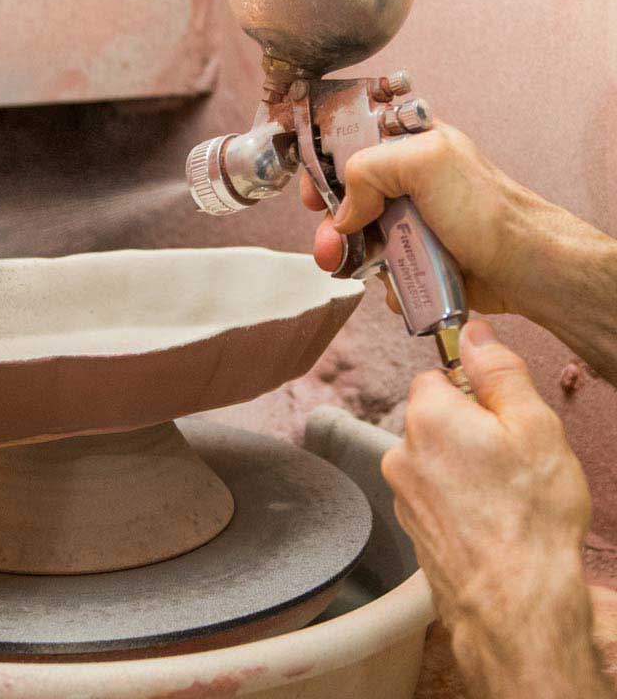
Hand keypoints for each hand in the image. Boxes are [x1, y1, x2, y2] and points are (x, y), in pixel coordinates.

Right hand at [299, 120, 616, 378]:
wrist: (524, 269)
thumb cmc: (485, 210)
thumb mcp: (425, 163)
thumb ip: (368, 169)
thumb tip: (343, 214)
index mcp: (408, 141)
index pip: (349, 139)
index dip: (323, 163)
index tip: (312, 192)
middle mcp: (405, 178)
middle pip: (343, 195)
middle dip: (331, 222)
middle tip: (329, 244)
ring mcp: (409, 219)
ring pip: (356, 235)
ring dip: (350, 256)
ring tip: (358, 269)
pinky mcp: (415, 256)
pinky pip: (378, 266)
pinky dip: (379, 279)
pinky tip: (394, 283)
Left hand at [382, 320, 610, 698]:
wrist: (516, 604)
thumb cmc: (529, 516)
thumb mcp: (534, 426)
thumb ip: (499, 371)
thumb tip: (475, 332)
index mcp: (427, 415)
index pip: (438, 376)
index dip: (474, 391)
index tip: (502, 416)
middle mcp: (401, 450)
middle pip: (436, 418)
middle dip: (470, 430)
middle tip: (512, 461)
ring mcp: (402, 492)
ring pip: (436, 458)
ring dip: (464, 467)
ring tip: (505, 498)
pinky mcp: (412, 525)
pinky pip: (435, 494)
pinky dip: (458, 500)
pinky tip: (491, 521)